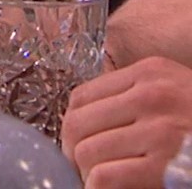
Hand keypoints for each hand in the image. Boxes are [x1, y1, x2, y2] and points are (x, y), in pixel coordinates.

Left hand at [61, 56, 191, 187]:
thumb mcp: (177, 96)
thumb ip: (137, 99)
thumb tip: (84, 122)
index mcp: (152, 74)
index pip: (82, 96)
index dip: (74, 127)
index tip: (80, 145)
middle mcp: (152, 96)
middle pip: (77, 124)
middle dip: (75, 152)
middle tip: (86, 170)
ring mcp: (159, 131)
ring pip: (86, 151)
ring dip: (88, 174)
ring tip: (101, 182)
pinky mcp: (163, 166)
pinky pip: (104, 176)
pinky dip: (98, 187)